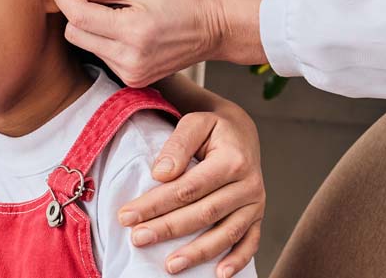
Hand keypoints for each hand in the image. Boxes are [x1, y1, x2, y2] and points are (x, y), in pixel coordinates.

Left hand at [45, 0, 265, 86]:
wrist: (215, 29)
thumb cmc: (183, 2)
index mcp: (132, 33)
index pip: (78, 15)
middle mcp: (128, 60)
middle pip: (74, 33)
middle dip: (72, 8)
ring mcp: (130, 73)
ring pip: (85, 44)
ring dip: (87, 23)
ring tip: (105, 6)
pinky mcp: (133, 79)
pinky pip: (101, 55)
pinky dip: (102, 37)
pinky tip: (118, 24)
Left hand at [119, 103, 264, 277]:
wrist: (241, 131)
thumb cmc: (211, 127)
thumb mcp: (194, 122)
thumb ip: (177, 145)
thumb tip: (161, 174)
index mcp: (232, 160)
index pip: (188, 188)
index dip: (156, 203)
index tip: (127, 215)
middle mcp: (248, 185)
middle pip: (203, 213)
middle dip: (167, 228)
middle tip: (138, 238)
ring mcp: (255, 203)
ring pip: (225, 233)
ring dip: (197, 253)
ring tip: (169, 265)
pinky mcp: (258, 216)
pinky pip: (250, 242)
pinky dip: (237, 261)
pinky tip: (219, 275)